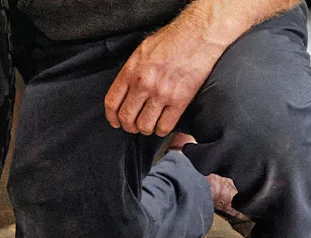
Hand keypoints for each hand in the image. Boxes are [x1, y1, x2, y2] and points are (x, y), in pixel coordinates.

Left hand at [104, 25, 226, 136]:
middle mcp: (143, 83)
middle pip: (127, 117)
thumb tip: (126, 87)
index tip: (116, 122)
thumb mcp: (143, 50)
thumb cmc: (173, 39)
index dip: (112, 117)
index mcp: (131, 71)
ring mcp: (161, 93)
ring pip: (144, 126)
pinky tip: (163, 125)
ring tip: (149, 125)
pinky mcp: (179, 100)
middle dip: (129, 126)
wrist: (198, 35)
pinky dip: (162, 130)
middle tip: (134, 126)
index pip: (112, 102)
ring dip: (145, 129)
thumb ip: (132, 70)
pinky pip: (165, 126)